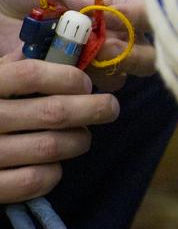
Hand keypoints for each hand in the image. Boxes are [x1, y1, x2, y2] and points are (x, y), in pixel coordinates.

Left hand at [0, 0, 155, 86]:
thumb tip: (99, 4)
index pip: (147, 13)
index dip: (137, 18)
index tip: (111, 16)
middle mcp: (115, 30)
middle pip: (147, 52)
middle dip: (131, 53)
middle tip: (103, 47)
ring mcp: (96, 55)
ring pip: (123, 74)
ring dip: (105, 70)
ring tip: (79, 58)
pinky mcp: (75, 75)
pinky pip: (91, 91)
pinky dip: (79, 85)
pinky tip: (60, 70)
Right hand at [0, 57, 120, 203]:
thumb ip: (16, 65)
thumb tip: (67, 48)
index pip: (32, 73)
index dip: (68, 77)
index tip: (85, 83)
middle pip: (53, 112)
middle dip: (93, 109)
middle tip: (110, 108)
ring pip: (51, 147)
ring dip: (78, 141)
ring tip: (82, 137)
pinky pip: (34, 180)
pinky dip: (54, 173)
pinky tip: (55, 165)